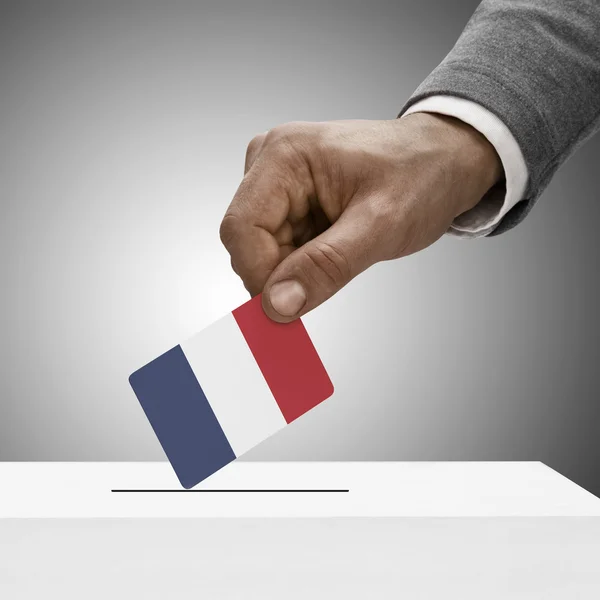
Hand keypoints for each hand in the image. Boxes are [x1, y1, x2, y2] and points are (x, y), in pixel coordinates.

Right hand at [220, 114, 501, 321]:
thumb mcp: (381, 226)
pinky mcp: (287, 200)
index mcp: (284, 155)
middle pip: (248, 242)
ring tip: (344, 250)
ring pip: (261, 251)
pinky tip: (336, 247)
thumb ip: (326, 266)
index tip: (290, 308)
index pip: (241, 229)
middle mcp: (270, 163)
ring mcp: (277, 182)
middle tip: (333, 275)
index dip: (260, 275)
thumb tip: (277, 305)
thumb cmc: (421, 175)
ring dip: (297, 268)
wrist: (443, 161)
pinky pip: (278, 248)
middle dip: (283, 273)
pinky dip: (303, 262)